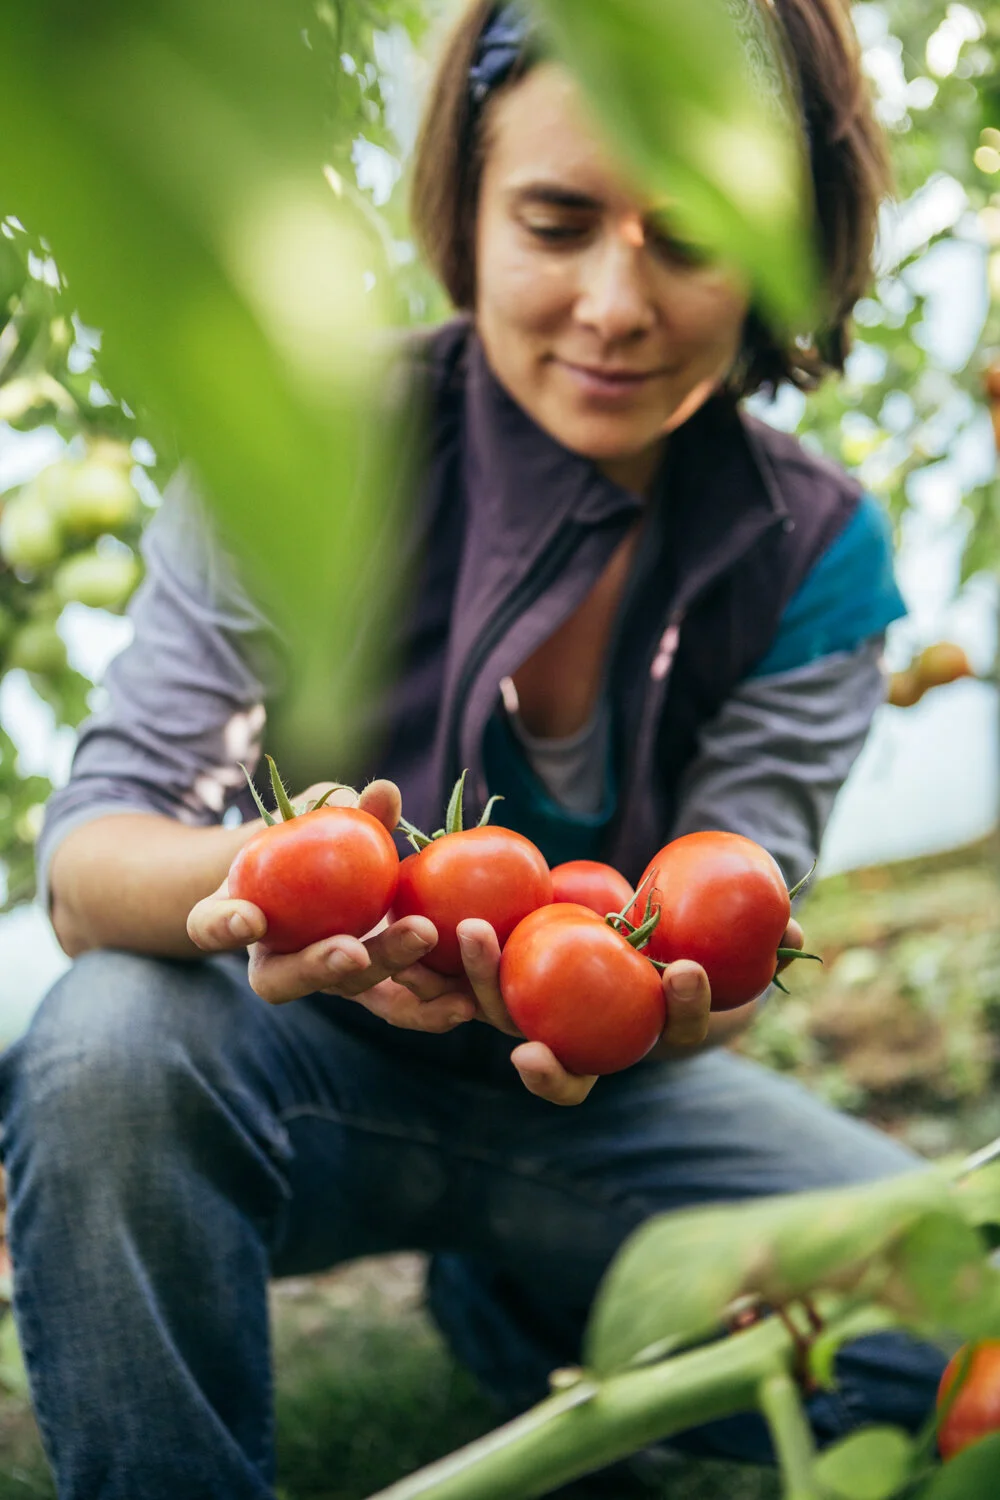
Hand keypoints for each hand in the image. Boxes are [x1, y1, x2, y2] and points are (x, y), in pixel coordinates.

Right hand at [186, 779, 476, 1033]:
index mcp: (235, 917)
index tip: (246, 918)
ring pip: (351, 992)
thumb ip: (340, 808)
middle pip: (290, 977)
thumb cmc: (306, 834)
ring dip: (389, 977)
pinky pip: (399, 1004)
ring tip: (422, 947)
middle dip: (321, 965)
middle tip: (352, 950)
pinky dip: (430, 1005)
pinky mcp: (374, 989)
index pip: (212, 925)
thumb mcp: (314, 814)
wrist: (329, 879)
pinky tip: (467, 999)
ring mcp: (326, 979)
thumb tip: (384, 792)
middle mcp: (275, 962)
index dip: (224, 926)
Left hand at [445, 914, 808, 1099]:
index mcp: (657, 1034)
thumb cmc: (706, 947)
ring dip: (478, 981)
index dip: (671, 1019)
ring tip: (464, 932)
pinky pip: (470, 973)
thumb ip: (767, 937)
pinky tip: (426, 914)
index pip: (666, 1038)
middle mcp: (593, 1044)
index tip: (682, 975)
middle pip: (561, 1059)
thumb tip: (795, 923)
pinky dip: (446, 959)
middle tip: (523, 1011)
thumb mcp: (739, 945)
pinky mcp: (505, 982)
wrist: (642, 941)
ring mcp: (542, 1018)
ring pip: (501, 1017)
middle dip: (540, 1047)